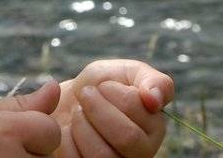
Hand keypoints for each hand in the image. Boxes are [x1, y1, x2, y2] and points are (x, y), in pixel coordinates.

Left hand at [50, 59, 174, 157]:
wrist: (71, 100)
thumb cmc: (102, 86)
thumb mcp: (129, 72)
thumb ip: (152, 81)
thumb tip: (155, 99)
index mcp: (154, 130)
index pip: (142, 113)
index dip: (116, 95)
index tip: (104, 86)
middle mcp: (140, 154)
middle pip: (126, 139)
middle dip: (98, 109)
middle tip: (86, 94)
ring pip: (101, 155)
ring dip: (81, 124)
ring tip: (78, 112)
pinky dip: (67, 140)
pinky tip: (69, 129)